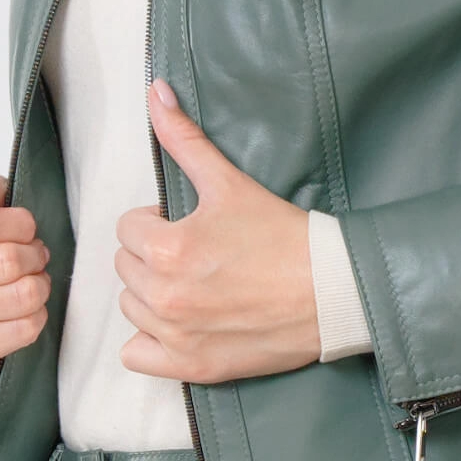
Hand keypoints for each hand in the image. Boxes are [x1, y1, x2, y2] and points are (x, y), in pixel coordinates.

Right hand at [0, 171, 50, 370]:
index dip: (19, 224)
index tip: (22, 227)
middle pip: (5, 262)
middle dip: (33, 254)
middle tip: (32, 254)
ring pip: (21, 295)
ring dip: (38, 283)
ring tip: (29, 278)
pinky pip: (24, 328)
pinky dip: (37, 314)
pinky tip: (24, 307)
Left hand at [115, 79, 319, 383]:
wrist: (333, 291)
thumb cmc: (285, 236)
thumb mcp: (230, 182)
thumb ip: (184, 139)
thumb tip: (155, 93)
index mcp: (168, 248)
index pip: (128, 228)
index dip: (157, 222)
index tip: (191, 225)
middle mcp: (164, 296)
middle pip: (126, 267)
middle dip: (153, 255)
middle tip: (197, 252)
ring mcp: (176, 336)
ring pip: (132, 307)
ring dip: (152, 295)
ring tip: (194, 284)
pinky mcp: (192, 366)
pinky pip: (137, 356)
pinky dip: (150, 343)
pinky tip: (180, 324)